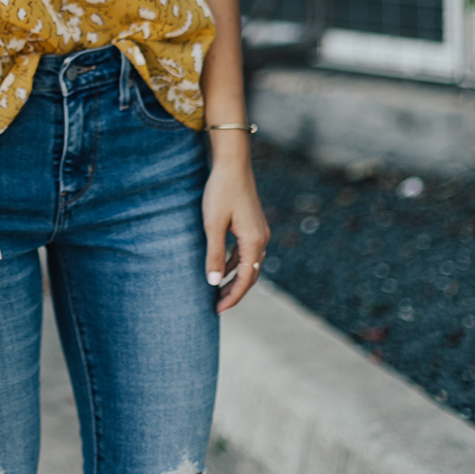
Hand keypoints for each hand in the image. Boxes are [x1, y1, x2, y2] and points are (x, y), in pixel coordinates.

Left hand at [201, 147, 269, 313]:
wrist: (232, 163)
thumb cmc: (221, 191)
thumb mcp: (213, 225)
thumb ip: (214, 255)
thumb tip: (214, 283)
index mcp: (254, 242)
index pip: (245, 279)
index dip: (232, 296)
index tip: (217, 309)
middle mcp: (262, 239)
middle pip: (251, 275)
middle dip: (235, 291)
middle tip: (217, 305)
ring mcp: (259, 231)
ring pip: (249, 263)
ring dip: (235, 277)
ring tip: (218, 289)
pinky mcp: (254, 224)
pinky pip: (247, 251)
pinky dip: (236, 263)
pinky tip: (223, 266)